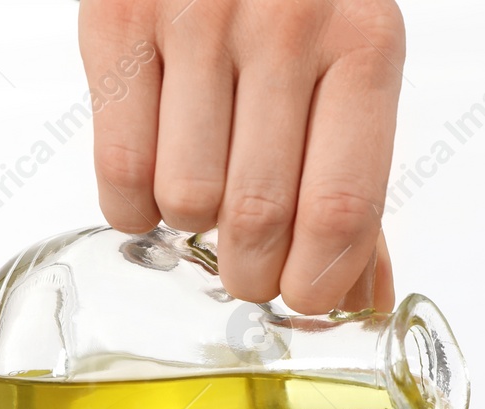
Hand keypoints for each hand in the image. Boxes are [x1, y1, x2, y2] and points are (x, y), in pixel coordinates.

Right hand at [79, 0, 403, 312]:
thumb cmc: (291, 4)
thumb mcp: (346, 74)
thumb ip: (354, 188)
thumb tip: (363, 303)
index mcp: (364, 43)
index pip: (342, 207)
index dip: (317, 281)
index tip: (301, 297)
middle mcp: (285, 24)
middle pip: (259, 216)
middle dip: (249, 273)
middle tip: (245, 269)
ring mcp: (197, 18)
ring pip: (186, 199)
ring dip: (187, 227)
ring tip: (199, 196)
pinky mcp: (120, 21)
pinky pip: (121, 168)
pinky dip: (132, 207)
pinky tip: (153, 182)